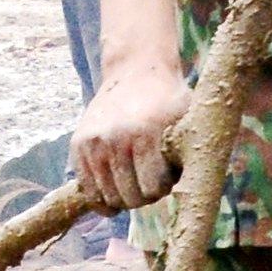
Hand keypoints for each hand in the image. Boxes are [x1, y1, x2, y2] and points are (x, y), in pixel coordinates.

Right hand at [72, 61, 190, 211]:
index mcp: (144, 133)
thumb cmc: (168, 100)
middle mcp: (114, 138)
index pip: (151, 189)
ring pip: (108, 198)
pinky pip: (87, 190)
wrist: (135, 70)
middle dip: (144, 196)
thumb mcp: (186, 119)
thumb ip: (187, 152)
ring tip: (134, 181)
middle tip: (150, 183)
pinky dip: (101, 199)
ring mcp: (93, 142)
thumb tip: (194, 189)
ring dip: (124, 197)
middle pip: (129, 196)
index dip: (162, 188)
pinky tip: (114, 196)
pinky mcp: (78, 145)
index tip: (166, 178)